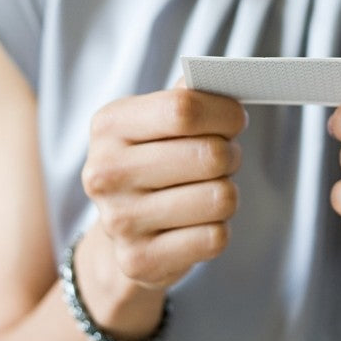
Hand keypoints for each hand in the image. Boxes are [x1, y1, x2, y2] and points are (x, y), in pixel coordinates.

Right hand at [82, 81, 246, 290]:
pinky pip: (215, 237)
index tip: (235, 120)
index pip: (184, 109)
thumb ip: (186, 98)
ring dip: (226, 193)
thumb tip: (221, 79)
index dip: (225, 113)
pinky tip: (196, 224)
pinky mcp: (140, 261)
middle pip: (210, 155)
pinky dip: (217, 229)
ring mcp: (119, 221)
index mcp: (109, 126)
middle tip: (223, 160)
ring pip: (220, 197)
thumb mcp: (156, 123)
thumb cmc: (152, 161)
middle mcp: (105, 173)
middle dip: (230, 155)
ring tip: (206, 191)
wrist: (122, 229)